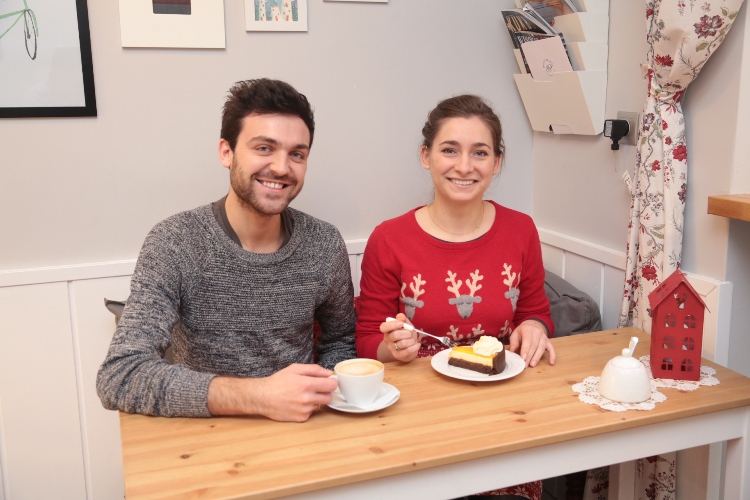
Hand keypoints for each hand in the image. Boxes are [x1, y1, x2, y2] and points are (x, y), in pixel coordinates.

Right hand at [207, 364, 336, 421]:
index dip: (331, 383)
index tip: (327, 382)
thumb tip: (328, 373)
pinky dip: (307, 408)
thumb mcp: (295, 369)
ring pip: (319, 405)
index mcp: (307, 384)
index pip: (332, 386)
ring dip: (315, 400)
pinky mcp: (300, 418)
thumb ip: (314, 370)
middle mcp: (307, 398)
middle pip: (329, 397)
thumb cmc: (278, 381)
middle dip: (325, 392)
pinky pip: (311, 413)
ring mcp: (304, 410)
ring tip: (301, 396)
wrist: (262, 397)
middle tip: (315, 389)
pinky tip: (297, 403)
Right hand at [377, 313, 419, 361]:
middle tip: (410, 333)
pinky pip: (406, 351)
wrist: (408, 348)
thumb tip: (400, 316)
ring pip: (402, 343)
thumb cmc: (406, 334)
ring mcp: (391, 348)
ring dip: (411, 340)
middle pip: (395, 335)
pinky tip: (417, 345)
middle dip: (407, 333)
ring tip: (413, 340)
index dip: (392, 325)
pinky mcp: (397, 355)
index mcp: (387, 330)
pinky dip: (414, 347)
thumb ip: (403, 319)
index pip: (383, 327)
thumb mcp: (406, 324)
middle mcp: (387, 339)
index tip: (401, 324)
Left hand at [508, 320, 555, 367]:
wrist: (533, 325)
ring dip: (537, 357)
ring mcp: (544, 337)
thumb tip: (512, 351)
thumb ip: (514, 342)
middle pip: (534, 345)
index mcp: (528, 329)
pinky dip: (552, 356)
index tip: (523, 358)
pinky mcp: (548, 342)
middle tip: (525, 365)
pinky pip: (552, 349)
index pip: (527, 340)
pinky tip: (551, 363)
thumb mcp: (515, 334)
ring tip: (532, 365)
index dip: (525, 349)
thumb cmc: (522, 332)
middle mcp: (537, 332)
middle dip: (530, 356)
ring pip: (541, 348)